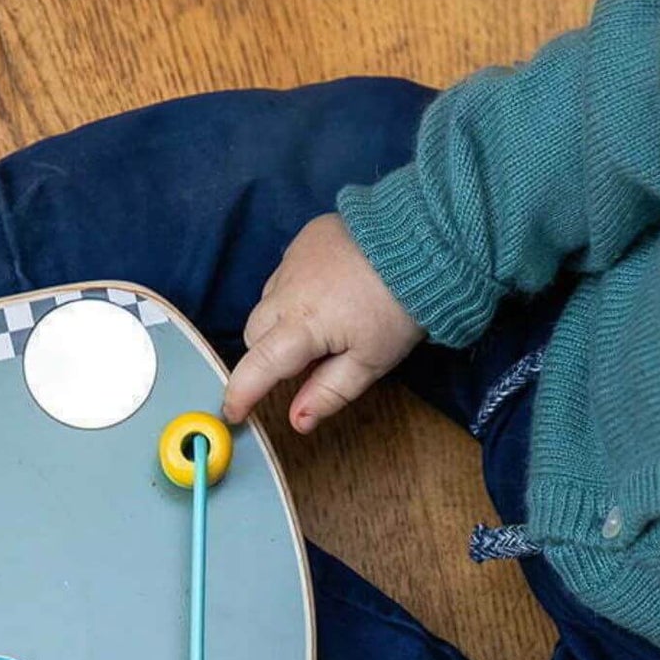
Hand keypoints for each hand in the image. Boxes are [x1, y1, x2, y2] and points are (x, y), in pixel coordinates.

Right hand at [221, 213, 423, 431]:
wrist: (426, 239)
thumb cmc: (400, 307)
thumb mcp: (371, 361)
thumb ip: (328, 392)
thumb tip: (297, 421)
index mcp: (301, 326)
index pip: (257, 366)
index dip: (241, 393)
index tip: (233, 413)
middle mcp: (286, 291)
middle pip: (254, 333)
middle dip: (266, 353)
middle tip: (303, 363)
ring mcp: (293, 260)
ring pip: (268, 302)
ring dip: (282, 319)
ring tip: (324, 322)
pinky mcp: (306, 238)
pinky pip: (286, 272)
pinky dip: (297, 288)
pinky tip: (330, 289)